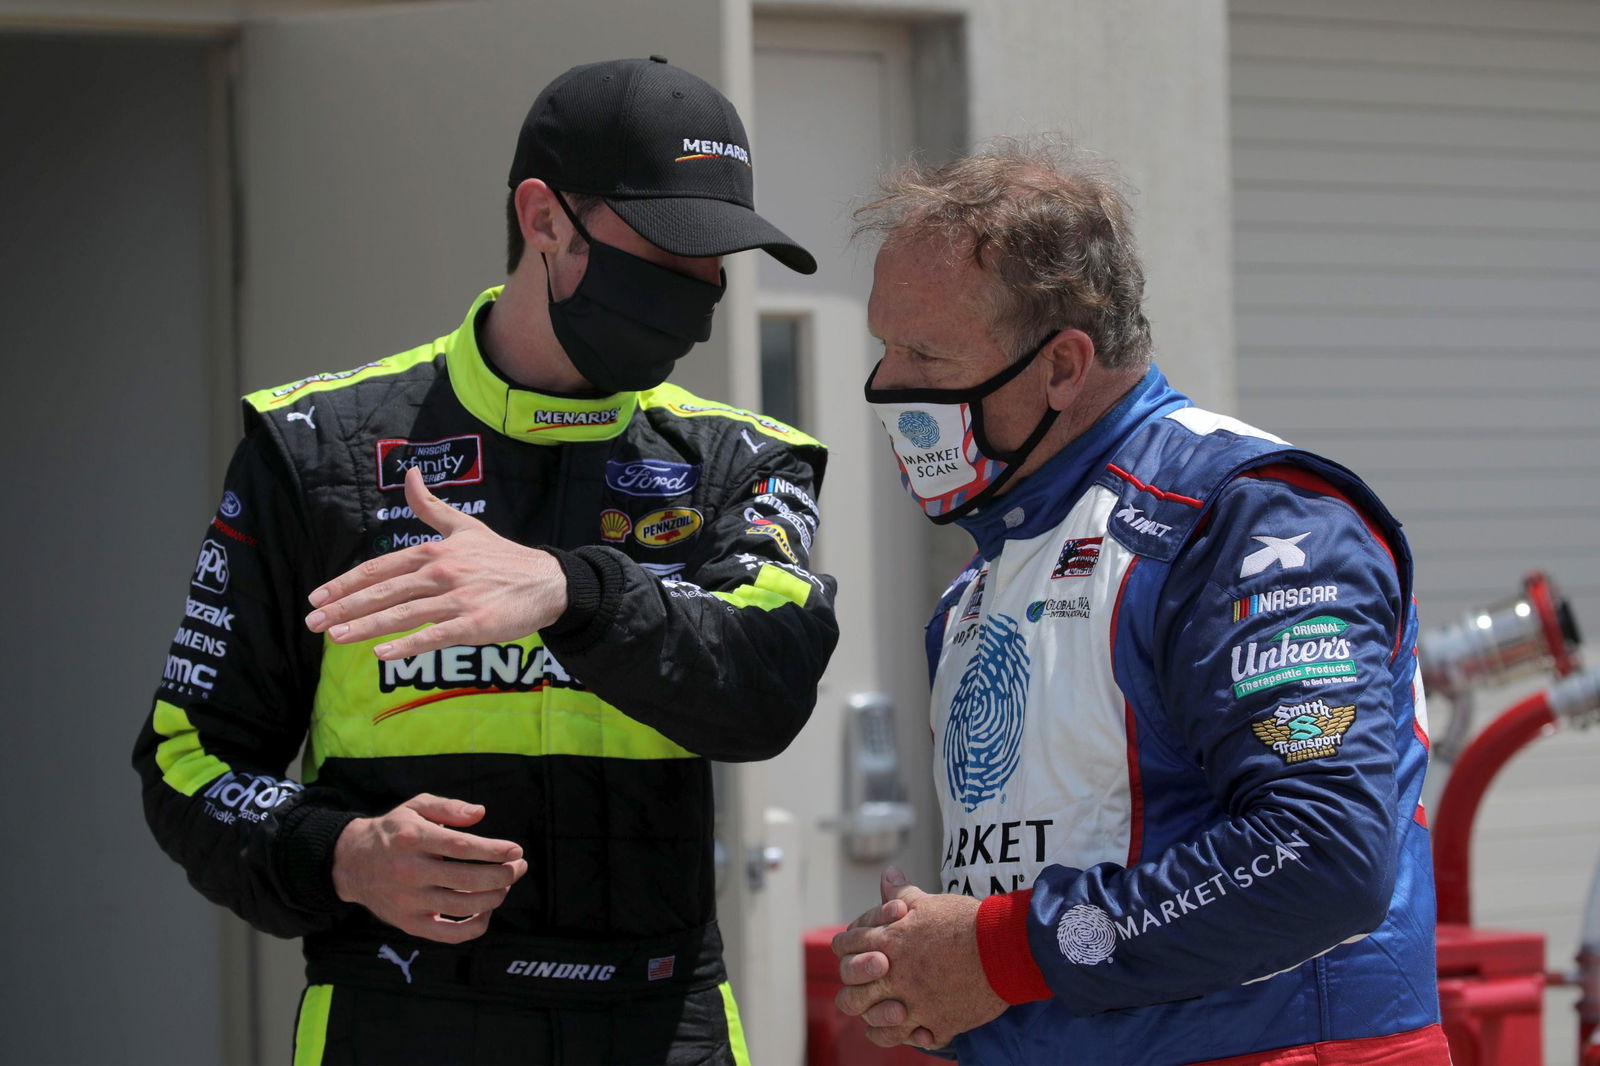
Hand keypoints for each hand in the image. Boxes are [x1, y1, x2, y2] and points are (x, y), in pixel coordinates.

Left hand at [305, 465, 567, 658]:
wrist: (547, 581)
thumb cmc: (503, 557)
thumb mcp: (465, 526)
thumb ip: (430, 505)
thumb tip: (409, 472)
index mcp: (433, 551)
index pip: (380, 568)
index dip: (346, 583)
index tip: (317, 596)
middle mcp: (440, 572)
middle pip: (384, 592)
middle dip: (344, 607)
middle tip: (313, 622)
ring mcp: (457, 599)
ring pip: (403, 614)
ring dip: (366, 626)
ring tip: (336, 637)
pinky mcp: (474, 624)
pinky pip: (434, 635)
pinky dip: (408, 645)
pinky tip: (383, 654)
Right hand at [331, 793, 527, 942]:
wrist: (351, 863)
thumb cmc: (393, 831)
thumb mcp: (415, 807)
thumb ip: (448, 808)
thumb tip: (480, 813)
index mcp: (412, 839)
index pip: (462, 847)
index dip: (494, 850)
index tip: (516, 850)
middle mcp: (409, 871)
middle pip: (468, 879)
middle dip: (503, 874)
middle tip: (519, 867)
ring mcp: (409, 901)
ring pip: (463, 907)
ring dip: (495, 896)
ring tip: (506, 884)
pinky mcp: (409, 923)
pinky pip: (450, 934)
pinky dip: (476, 926)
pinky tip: (486, 910)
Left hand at [833, 868, 1005, 1049]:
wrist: (1003, 948)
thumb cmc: (966, 922)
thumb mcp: (929, 903)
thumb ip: (901, 893)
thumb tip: (888, 874)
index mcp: (887, 942)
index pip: (845, 948)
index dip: (847, 950)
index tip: (855, 952)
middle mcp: (894, 976)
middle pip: (851, 994)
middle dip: (855, 989)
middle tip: (870, 986)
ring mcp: (913, 1004)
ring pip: (875, 1024)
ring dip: (877, 1019)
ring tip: (889, 1014)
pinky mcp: (936, 1024)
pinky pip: (912, 1039)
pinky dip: (911, 1036)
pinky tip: (916, 1031)